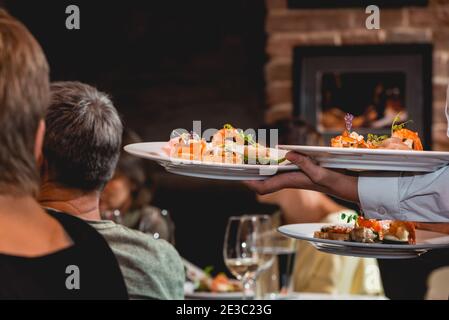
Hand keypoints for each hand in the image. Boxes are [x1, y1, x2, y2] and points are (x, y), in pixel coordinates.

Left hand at [245, 152, 359, 202]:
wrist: (348, 187)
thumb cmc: (335, 182)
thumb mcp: (320, 173)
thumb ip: (304, 163)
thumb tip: (287, 154)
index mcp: (290, 182)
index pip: (264, 187)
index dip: (250, 184)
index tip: (239, 177)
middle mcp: (290, 179)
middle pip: (265, 179)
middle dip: (252, 173)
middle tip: (242, 161)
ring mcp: (295, 175)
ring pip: (273, 173)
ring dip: (262, 166)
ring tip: (252, 156)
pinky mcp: (302, 171)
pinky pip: (283, 167)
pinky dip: (275, 161)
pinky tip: (273, 154)